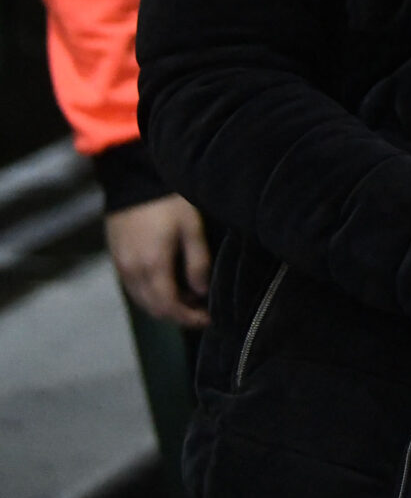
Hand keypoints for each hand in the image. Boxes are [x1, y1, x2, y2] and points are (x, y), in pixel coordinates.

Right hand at [105, 194, 210, 326]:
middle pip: (153, 308)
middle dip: (178, 315)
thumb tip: (201, 292)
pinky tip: (169, 283)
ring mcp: (120, 265)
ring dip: (164, 305)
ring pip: (141, 300)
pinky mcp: (116, 257)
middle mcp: (131, 271)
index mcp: (152, 266)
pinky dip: (151, 293)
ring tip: (190, 298)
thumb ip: (197, 262)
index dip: (189, 318)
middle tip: (202, 311)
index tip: (209, 319)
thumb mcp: (192, 227)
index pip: (169, 307)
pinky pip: (133, 287)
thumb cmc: (169, 200)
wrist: (135, 178)